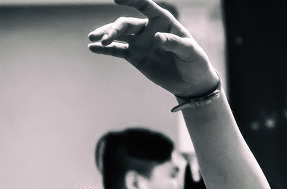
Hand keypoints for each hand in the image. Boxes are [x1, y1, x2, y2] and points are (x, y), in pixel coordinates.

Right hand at [88, 0, 220, 98]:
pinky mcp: (134, 56)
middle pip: (126, 23)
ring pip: (118, 34)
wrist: (191, 82)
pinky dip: (104, 49)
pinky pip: (117, 50)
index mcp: (163, 21)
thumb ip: (174, 43)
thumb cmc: (194, 61)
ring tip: (93, 40)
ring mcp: (139, 42)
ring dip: (106, 35)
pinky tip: (92, 48)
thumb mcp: (190, 52)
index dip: (132, 0)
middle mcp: (148, 28)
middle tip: (106, 38)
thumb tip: (157, 38)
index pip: (145, 6)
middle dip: (114, 29)